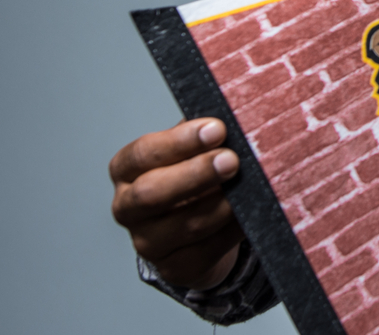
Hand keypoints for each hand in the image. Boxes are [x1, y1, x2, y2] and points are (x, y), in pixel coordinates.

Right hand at [109, 118, 243, 289]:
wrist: (198, 229)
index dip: (179, 142)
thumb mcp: (192, 149)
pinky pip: (207, 250)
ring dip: (221, 205)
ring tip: (249, 188)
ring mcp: (148, 242)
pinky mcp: (175, 267)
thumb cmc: (194, 176)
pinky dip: (232, 231)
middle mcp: (128, 207)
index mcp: (127, 169)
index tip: (216, 129)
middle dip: (196, 174)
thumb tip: (234, 112)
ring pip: (185, 225)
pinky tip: (251, 215)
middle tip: (232, 160)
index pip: (144, 153)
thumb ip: (203, 134)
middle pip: (152, 194)